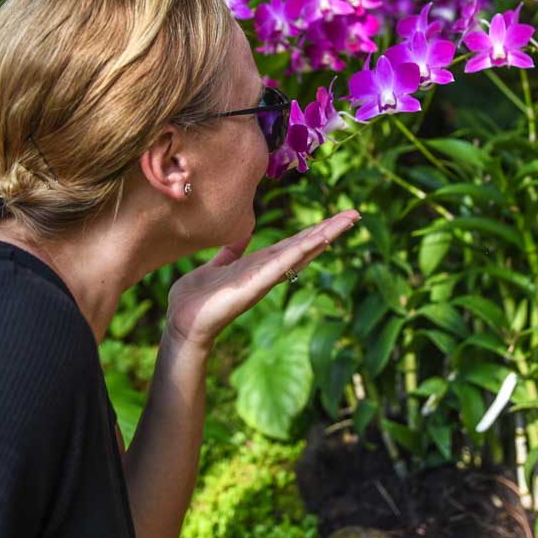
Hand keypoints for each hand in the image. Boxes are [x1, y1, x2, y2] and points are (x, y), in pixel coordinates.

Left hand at [165, 209, 360, 351]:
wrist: (182, 322)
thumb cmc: (196, 298)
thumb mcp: (217, 266)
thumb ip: (232, 250)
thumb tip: (244, 232)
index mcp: (260, 265)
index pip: (294, 243)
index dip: (316, 229)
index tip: (338, 216)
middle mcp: (267, 272)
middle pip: (305, 246)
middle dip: (329, 230)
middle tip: (355, 214)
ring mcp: (263, 280)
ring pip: (299, 254)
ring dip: (322, 238)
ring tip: (344, 223)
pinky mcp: (252, 287)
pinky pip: (278, 267)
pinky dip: (297, 254)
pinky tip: (314, 241)